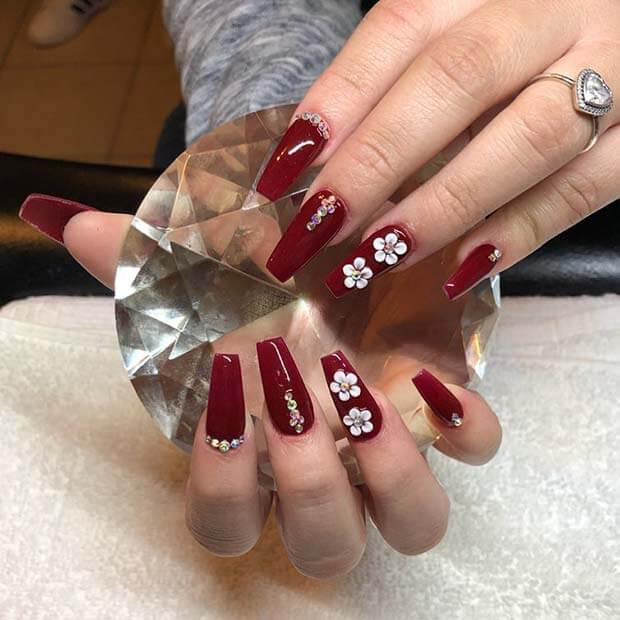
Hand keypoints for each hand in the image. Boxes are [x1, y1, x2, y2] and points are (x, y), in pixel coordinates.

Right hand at [32, 207, 500, 577]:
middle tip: (291, 400)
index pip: (227, 518)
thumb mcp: (201, 275)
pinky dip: (465, 428)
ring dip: (392, 474)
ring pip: (412, 524)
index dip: (222, 482)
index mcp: (260, 457)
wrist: (333, 257)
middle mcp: (333, 471)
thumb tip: (66, 221)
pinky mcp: (447, 415)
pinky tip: (431, 377)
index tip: (221, 399)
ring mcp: (397, 451)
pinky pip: (476, 450)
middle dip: (306, 483)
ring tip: (364, 397)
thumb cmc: (256, 285)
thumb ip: (141, 264)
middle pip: (323, 542)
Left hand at [257, 0, 619, 297]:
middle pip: (455, 80)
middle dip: (375, 163)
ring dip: (441, 207)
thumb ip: (400, 86)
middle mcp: (549, 12)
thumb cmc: (520, 40)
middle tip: (315, 231)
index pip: (397, 29)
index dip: (334, 103)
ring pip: (526, 137)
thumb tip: (321, 169)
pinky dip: (519, 233)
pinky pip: (583, 188)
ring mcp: (611, 68)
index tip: (280, 176)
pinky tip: (461, 270)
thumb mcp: (461, 32)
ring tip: (376, 259)